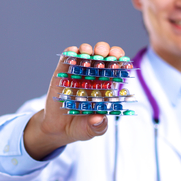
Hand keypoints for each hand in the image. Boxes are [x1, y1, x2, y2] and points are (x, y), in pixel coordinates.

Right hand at [23, 42, 124, 159]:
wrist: (58, 129)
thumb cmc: (81, 127)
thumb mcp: (92, 131)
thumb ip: (98, 127)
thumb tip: (98, 119)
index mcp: (106, 87)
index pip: (116, 70)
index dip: (120, 61)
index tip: (121, 58)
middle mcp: (93, 77)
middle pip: (102, 57)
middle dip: (104, 50)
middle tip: (102, 52)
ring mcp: (77, 74)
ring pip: (85, 55)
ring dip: (87, 50)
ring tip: (87, 53)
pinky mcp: (62, 74)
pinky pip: (66, 60)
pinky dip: (70, 54)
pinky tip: (72, 53)